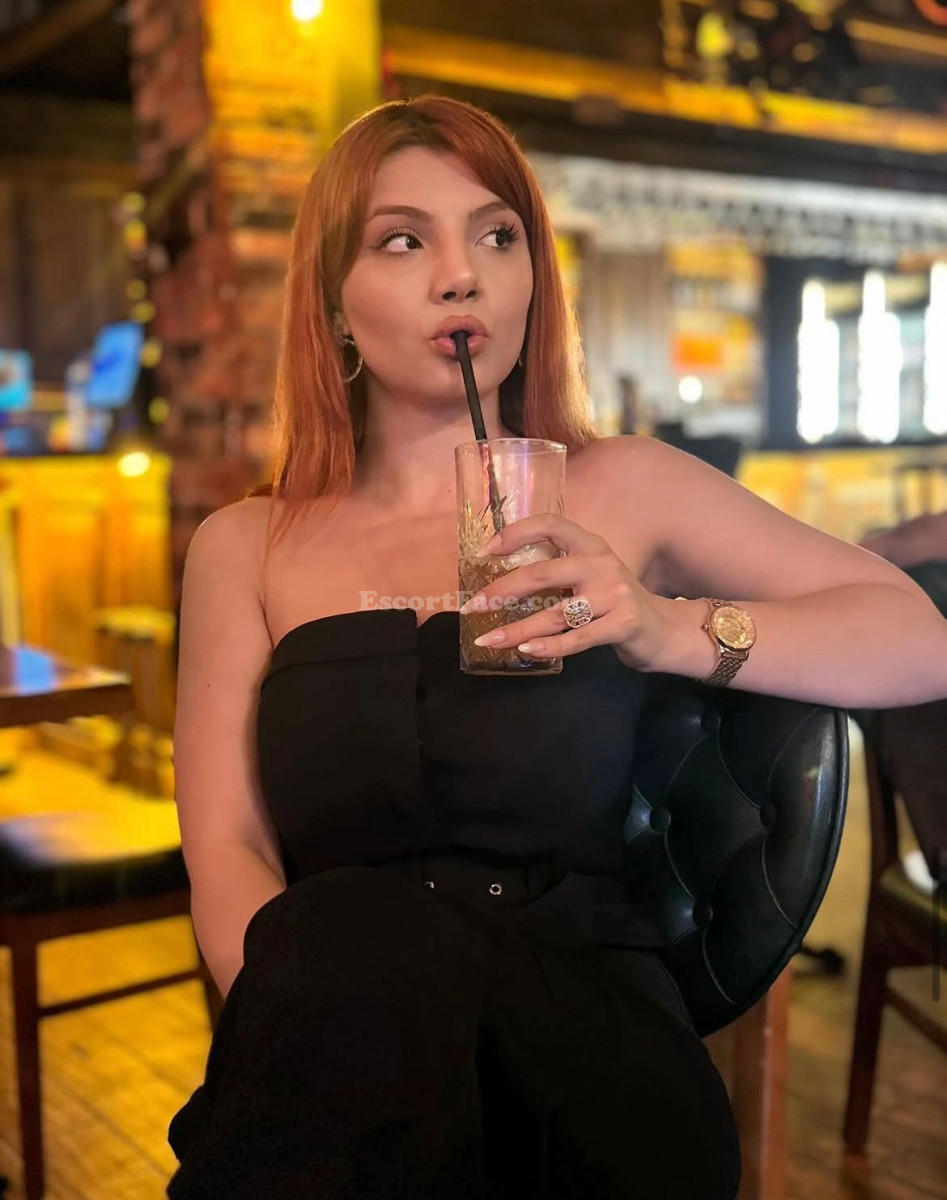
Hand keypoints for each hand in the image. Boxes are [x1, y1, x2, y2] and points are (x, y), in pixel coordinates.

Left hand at [458, 513, 672, 670]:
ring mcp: (614, 594)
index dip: (516, 533)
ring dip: (517, 629)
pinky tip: (526, 651)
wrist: (663, 630)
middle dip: (502, 590)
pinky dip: (549, 646)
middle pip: (542, 573)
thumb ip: (558, 569)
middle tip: (473, 607)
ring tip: (489, 640)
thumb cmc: (615, 603)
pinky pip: (576, 638)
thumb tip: (502, 579)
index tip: (485, 551)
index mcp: (590, 545)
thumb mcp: (591, 575)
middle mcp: (601, 564)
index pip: (551, 523)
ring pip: (554, 614)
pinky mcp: (622, 624)